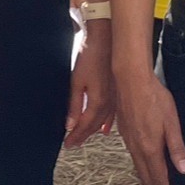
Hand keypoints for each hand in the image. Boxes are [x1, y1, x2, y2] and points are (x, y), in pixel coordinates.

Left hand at [63, 23, 115, 146]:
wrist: (104, 40)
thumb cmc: (90, 56)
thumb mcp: (76, 81)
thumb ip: (74, 105)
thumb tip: (70, 125)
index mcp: (98, 102)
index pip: (84, 126)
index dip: (75, 136)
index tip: (68, 144)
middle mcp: (108, 103)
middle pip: (94, 126)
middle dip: (82, 135)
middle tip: (73, 143)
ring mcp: (114, 98)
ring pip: (103, 121)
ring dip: (93, 130)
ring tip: (84, 137)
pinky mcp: (117, 92)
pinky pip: (111, 114)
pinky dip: (106, 123)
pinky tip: (105, 128)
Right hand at [114, 66, 184, 184]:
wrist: (130, 80)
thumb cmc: (154, 98)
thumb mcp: (171, 122)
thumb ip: (177, 148)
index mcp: (150, 147)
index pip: (158, 176)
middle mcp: (137, 147)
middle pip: (146, 175)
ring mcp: (129, 140)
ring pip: (137, 166)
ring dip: (145, 181)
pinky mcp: (124, 132)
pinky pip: (132, 155)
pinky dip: (138, 167)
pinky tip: (140, 165)